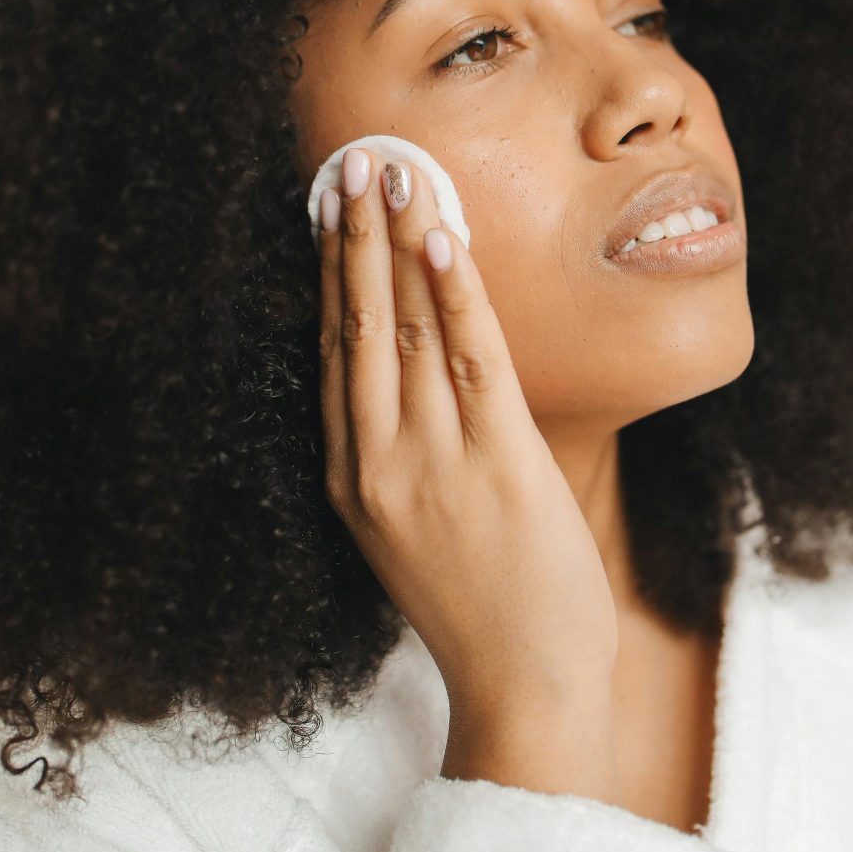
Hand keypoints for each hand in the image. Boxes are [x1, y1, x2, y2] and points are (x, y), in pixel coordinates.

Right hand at [317, 146, 618, 716]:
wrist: (524, 686)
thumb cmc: (480, 605)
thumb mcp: (411, 529)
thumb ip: (402, 454)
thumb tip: (417, 370)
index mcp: (351, 477)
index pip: (333, 352)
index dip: (329, 275)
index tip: (329, 214)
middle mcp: (378, 461)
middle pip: (357, 326)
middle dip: (353, 237)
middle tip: (353, 165)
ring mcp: (434, 461)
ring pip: (407, 329)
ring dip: (401, 244)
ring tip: (397, 176)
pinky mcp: (497, 462)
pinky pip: (471, 360)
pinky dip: (454, 295)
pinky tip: (443, 242)